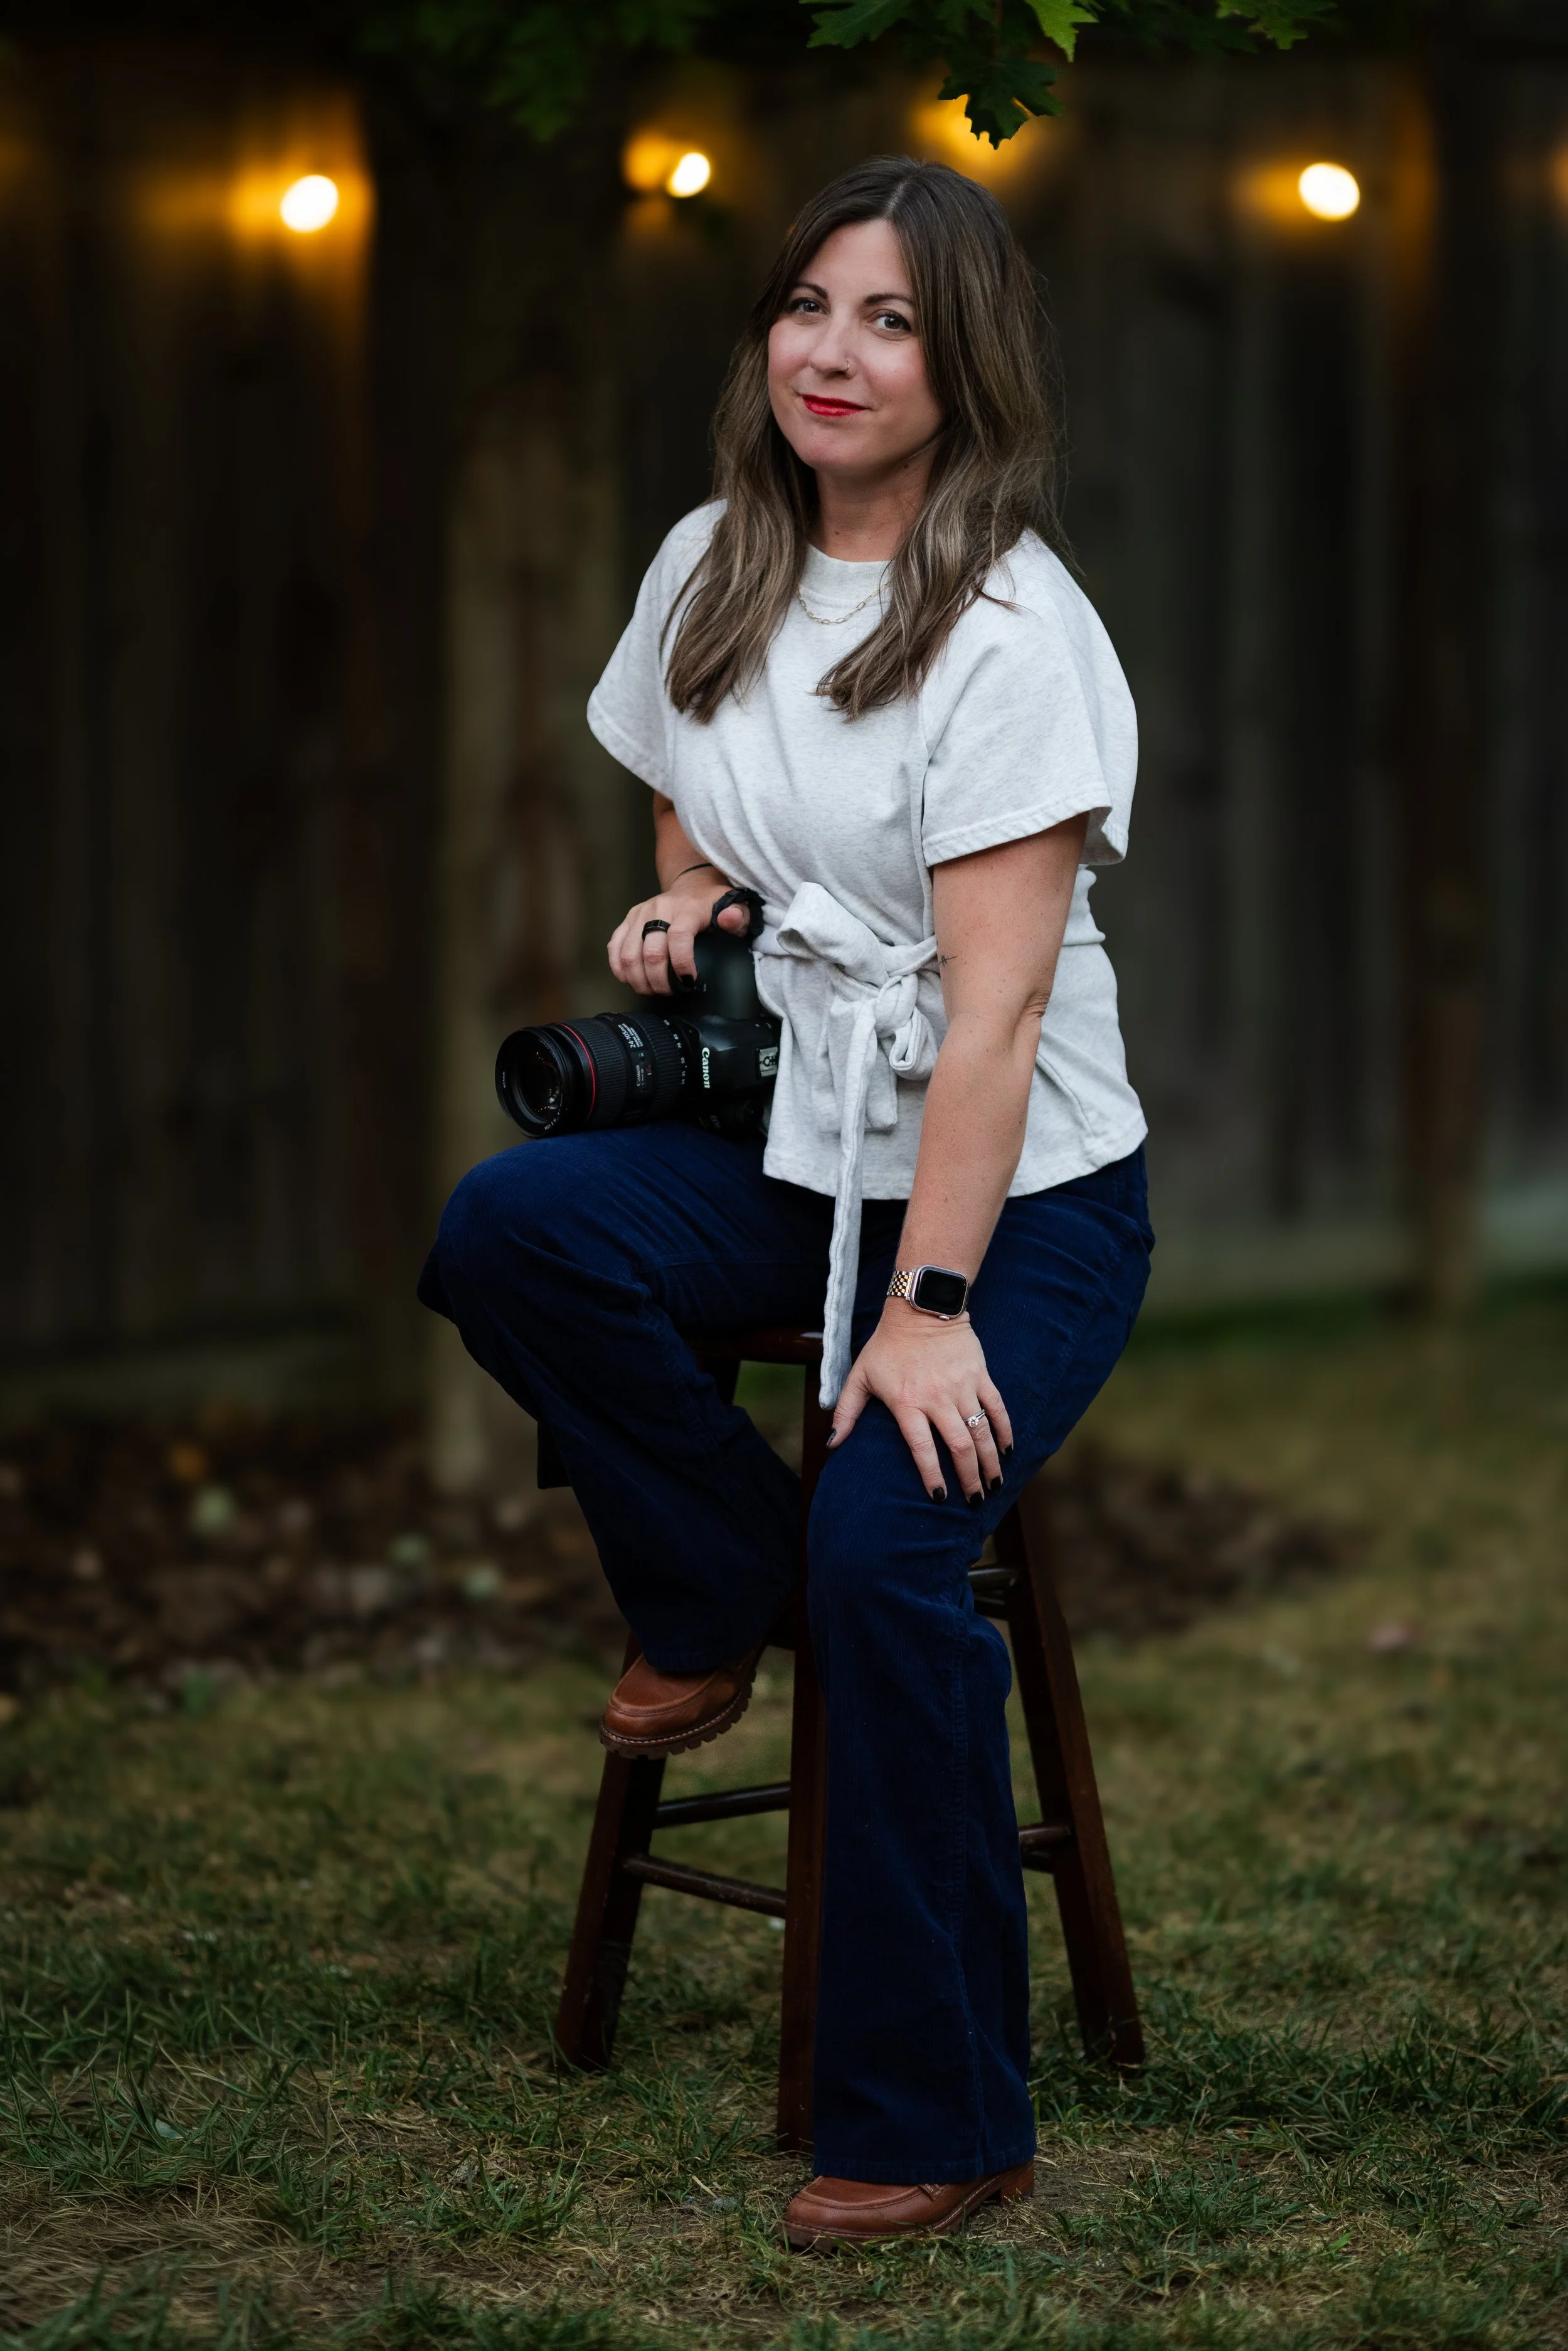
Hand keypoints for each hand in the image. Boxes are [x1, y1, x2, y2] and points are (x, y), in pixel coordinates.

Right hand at [608, 867, 748, 995]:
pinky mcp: (628, 919)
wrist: (692, 886)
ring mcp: (640, 913)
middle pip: (651, 952)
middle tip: (669, 992)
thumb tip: (729, 918)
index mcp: (687, 908)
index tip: (689, 981)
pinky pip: (615, 946)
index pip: (678, 937)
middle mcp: (660, 908)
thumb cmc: (713, 904)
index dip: (682, 964)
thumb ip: (737, 916)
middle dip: (659, 980)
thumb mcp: (735, 907)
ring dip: (639, 979)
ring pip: (629, 953)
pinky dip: (619, 967)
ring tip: (652, 989)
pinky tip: (630, 979)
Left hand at [829, 1303, 1012, 1504]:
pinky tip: (1008, 1450)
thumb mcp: (860, 1376)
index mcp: (907, 1402)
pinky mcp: (980, 1375)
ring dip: (990, 1461)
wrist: (921, 1307)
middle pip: (959, 1446)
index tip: (940, 1497)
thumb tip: (833, 1444)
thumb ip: (846, 1411)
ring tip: (994, 1483)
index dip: (932, 1475)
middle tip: (975, 1500)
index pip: (922, 1448)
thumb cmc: (887, 1345)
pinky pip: (996, 1408)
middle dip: (970, 1478)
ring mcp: (962, 1386)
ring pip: (981, 1431)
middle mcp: (937, 1398)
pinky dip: (1004, 1431)